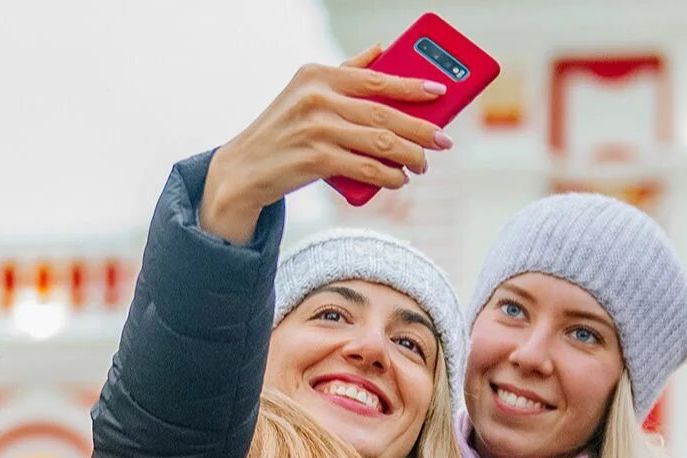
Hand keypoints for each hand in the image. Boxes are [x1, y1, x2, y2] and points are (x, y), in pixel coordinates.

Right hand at [200, 45, 454, 243]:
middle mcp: (317, 99)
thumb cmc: (282, 129)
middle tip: (443, 140)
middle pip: (384, 114)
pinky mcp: (315, 160)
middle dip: (421, 129)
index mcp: (318, 75)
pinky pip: (366, 168)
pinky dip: (389, 176)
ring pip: (381, 143)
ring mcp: (316, 130)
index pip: (376, 78)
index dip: (412, 86)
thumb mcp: (305, 91)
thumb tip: (381, 50)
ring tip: (423, 163)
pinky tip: (399, 179)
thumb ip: (344, 71)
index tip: (440, 92)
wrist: (243, 169)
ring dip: (410, 156)